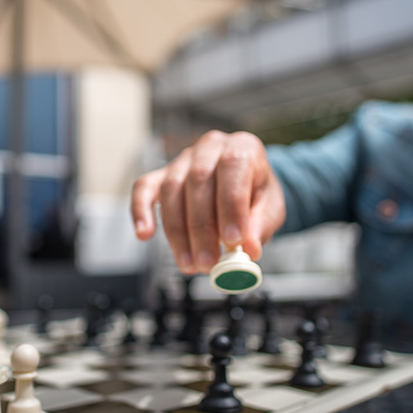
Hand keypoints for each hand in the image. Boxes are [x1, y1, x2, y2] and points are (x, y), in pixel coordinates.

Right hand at [131, 130, 285, 273]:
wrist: (246, 184)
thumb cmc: (257, 195)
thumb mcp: (271, 208)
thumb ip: (260, 226)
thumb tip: (248, 249)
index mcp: (242, 148)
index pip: (232, 167)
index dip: (231, 204)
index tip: (233, 240)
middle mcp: (210, 147)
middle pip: (198, 181)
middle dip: (202, 228)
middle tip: (208, 263)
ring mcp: (182, 160)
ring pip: (172, 190)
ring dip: (178, 232)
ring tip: (190, 265)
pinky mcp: (162, 174)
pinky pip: (144, 188)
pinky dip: (141, 211)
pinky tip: (144, 234)